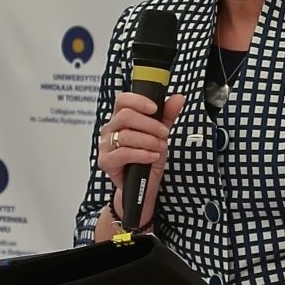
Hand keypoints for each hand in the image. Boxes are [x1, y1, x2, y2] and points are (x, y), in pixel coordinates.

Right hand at [97, 91, 185, 226]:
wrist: (143, 186)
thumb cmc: (147, 158)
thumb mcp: (161, 134)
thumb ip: (167, 116)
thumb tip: (179, 98)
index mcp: (121, 118)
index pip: (122, 100)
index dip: (138, 101)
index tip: (154, 108)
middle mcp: (111, 129)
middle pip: (126, 116)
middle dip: (150, 124)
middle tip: (164, 133)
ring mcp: (106, 145)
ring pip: (126, 135)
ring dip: (148, 141)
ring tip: (160, 147)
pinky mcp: (106, 161)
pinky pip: (123, 153)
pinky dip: (142, 154)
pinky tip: (152, 156)